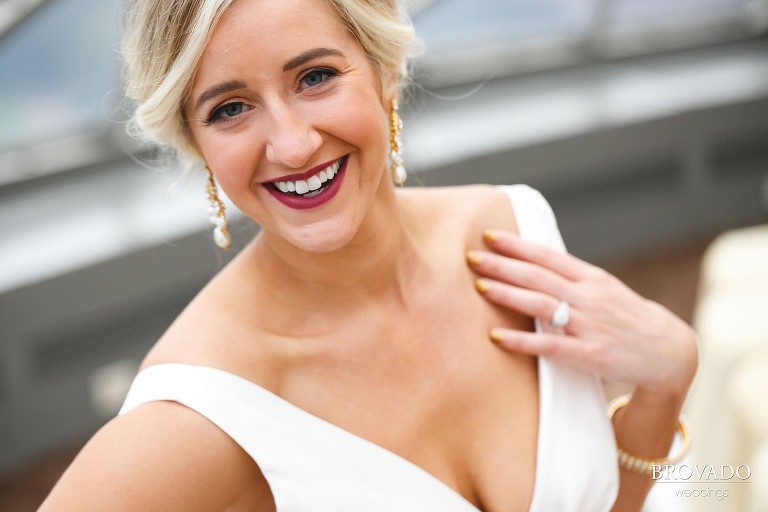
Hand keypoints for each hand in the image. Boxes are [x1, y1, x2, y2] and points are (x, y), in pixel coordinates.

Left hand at [468, 229, 697, 395]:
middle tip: (471, 257)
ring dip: (508, 294)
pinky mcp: (589, 354)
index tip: (488, 236)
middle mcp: (588, 297)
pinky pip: (549, 346)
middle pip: (538, 276)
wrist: (669, 350)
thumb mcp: (603, 289)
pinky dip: (521, 342)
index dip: (516, 245)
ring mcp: (589, 325)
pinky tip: (496, 338)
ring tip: (480, 286)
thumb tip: (532, 261)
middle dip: (502, 265)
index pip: (547, 255)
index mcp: (590, 278)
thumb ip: (570, 277)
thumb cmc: (626, 317)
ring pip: (541, 304)